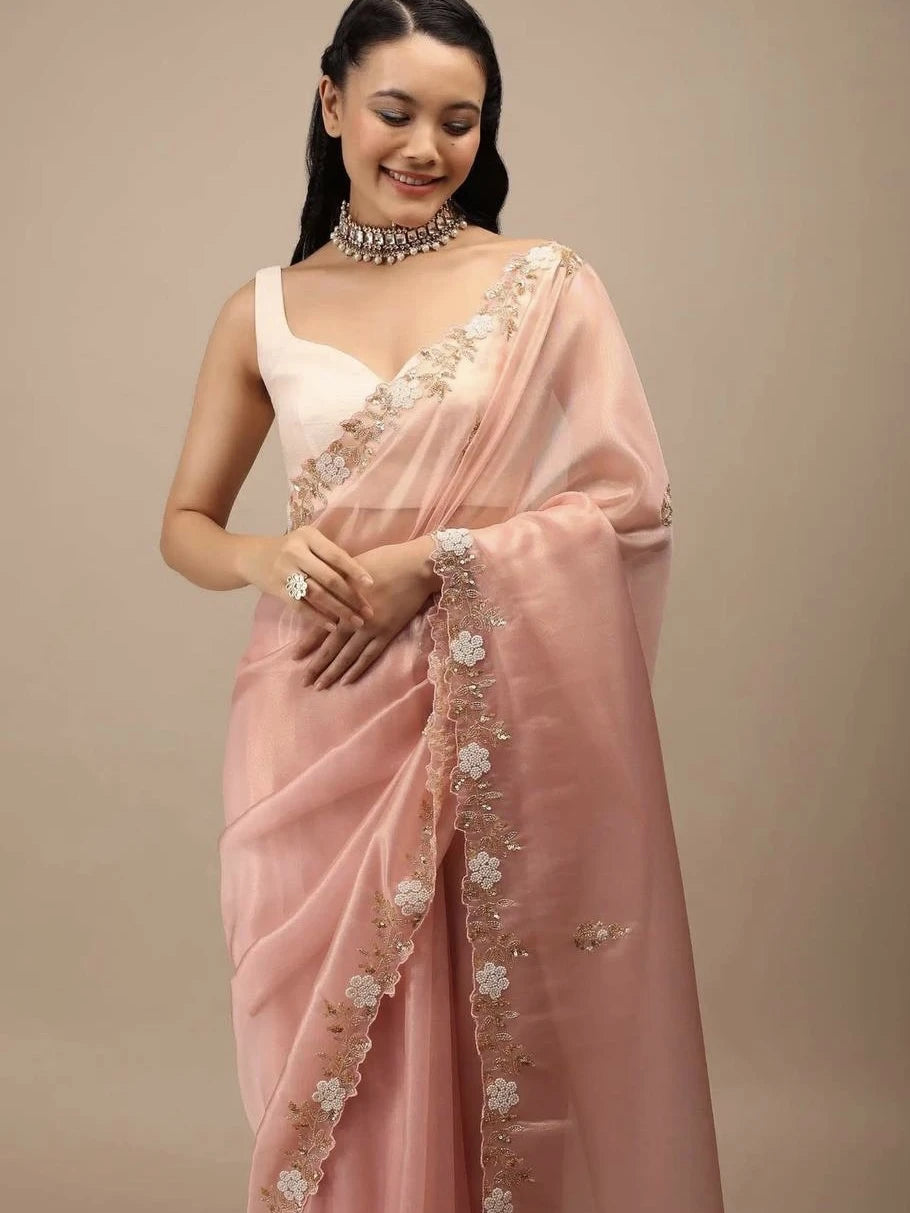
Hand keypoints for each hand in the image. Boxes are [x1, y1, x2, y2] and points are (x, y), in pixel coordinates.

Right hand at [238, 525, 375, 632]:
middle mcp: (296, 552)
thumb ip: (329, 555)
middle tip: (368, 611)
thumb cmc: (289, 549)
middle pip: (329, 577)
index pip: (336, 555)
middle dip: (351, 597)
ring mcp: (285, 571)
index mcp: (308, 536)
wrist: (250, 556)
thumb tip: (361, 578)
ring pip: (317, 594)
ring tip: (356, 622)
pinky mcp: (277, 588)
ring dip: (339, 610)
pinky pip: (301, 606)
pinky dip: (318, 617)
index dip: (355, 570)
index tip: (371, 584)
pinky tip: (333, 626)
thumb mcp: (307, 541)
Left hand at [301, 538, 435, 689]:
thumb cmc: (384, 560)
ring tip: (320, 686)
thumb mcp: (352, 567)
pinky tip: (347, 681)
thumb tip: (317, 593)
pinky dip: (357, 669)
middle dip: (316, 665)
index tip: (294, 657)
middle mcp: (354, 620)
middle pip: (331, 647)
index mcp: (343, 601)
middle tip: (304, 681)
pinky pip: (369, 656)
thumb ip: (335, 583)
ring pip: (348, 656)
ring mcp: (372, 629)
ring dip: (333, 672)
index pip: (319, 627)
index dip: (306, 644)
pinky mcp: (388, 633)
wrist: (416, 567)